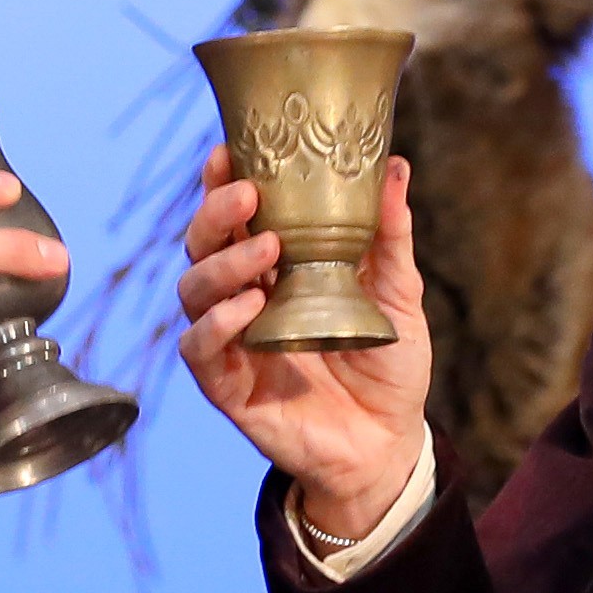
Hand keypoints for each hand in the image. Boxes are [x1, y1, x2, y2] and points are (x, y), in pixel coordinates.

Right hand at [174, 145, 430, 541]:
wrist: (389, 442)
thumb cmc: (385, 364)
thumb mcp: (398, 293)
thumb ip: (390, 235)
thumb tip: (394, 167)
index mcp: (275, 270)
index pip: (235, 218)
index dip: (221, 183)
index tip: (230, 151)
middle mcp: (243, 299)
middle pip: (202, 245)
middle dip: (215, 214)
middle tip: (250, 195)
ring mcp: (232, 343)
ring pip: (195, 291)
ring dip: (223, 264)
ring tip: (265, 252)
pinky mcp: (228, 388)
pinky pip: (201, 350)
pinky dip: (218, 325)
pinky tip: (248, 309)